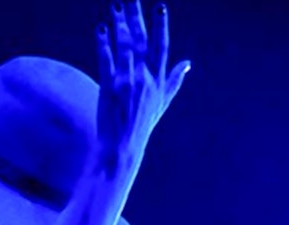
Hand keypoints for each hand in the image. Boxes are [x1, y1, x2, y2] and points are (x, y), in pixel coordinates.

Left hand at [95, 2, 188, 169]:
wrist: (122, 146)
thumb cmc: (142, 124)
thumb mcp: (162, 102)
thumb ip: (174, 80)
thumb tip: (188, 63)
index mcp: (157, 80)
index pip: (160, 47)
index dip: (160, 26)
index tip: (160, 6)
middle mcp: (144, 78)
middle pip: (141, 41)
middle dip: (137, 16)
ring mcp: (127, 82)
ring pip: (124, 47)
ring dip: (119, 24)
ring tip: (115, 6)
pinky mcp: (109, 88)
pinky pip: (106, 60)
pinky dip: (103, 44)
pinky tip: (100, 29)